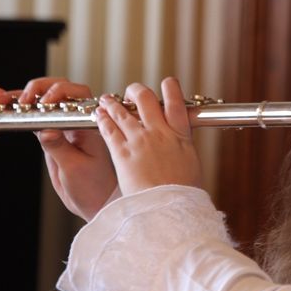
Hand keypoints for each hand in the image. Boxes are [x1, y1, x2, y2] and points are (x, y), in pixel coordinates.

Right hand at [0, 78, 116, 220]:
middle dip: (38, 89)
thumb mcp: (74, 167)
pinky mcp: (50, 134)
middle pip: (59, 90)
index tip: (44, 103)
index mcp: (89, 124)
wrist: (93, 201)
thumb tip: (45, 129)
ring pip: (43, 101)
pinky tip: (2, 102)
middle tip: (23, 101)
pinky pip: (34, 117)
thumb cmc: (93, 186)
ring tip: (0, 98)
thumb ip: (59, 147)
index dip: (60, 92)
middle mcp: (76, 121)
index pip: (78, 95)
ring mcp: (62, 126)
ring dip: (22, 96)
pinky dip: (18, 109)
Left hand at [95, 77, 201, 194]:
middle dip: (136, 91)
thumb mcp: (191, 166)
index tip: (166, 83)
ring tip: (107, 100)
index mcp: (180, 136)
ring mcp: (139, 140)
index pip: (176, 102)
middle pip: (146, 99)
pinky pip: (110, 130)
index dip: (171, 88)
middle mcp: (159, 132)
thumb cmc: (183, 194)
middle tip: (132, 92)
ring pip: (123, 112)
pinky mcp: (122, 153)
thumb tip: (182, 147)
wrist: (169, 207)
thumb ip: (183, 150)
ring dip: (113, 103)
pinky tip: (99, 115)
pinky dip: (103, 120)